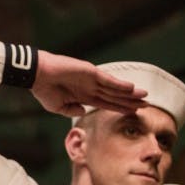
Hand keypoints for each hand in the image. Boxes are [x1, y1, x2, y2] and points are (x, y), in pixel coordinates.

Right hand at [31, 50, 147, 117]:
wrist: (37, 75)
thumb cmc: (44, 90)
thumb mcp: (57, 107)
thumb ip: (71, 111)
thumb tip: (83, 112)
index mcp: (83, 97)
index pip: (106, 103)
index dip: (119, 108)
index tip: (133, 112)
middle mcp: (90, 88)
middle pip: (114, 96)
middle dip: (130, 101)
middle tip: (146, 105)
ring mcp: (91, 80)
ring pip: (115, 89)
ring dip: (130, 93)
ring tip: (145, 97)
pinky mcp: (91, 72)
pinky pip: (109, 80)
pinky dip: (120, 84)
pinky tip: (132, 88)